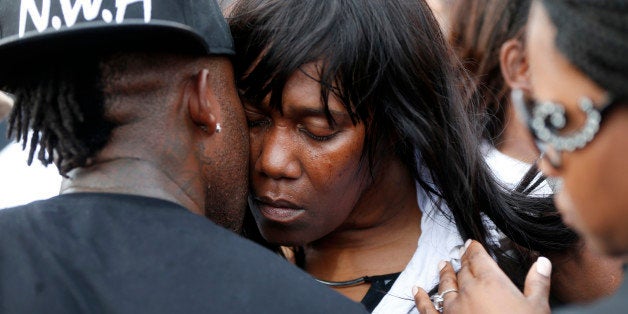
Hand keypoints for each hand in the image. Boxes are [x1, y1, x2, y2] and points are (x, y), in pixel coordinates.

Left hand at [413, 240, 551, 313]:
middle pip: (463, 271)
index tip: (471, 244)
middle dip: (462, 261)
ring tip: (442, 265)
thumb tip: (543, 263)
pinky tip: (416, 290)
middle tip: (460, 253)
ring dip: (444, 275)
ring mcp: (452, 309)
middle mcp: (468, 291)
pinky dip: (421, 298)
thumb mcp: (538, 307)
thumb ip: (538, 283)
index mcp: (490, 282)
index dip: (474, 249)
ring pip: (445, 286)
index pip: (478, 258)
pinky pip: (427, 308)